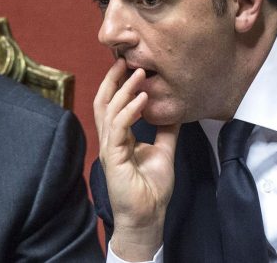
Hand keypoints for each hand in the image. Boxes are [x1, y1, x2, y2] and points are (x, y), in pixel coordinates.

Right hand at [94, 58, 179, 261]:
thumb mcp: (163, 151)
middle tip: (124, 60)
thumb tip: (172, 111)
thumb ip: (165, 131)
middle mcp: (110, 139)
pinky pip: (118, 128)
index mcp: (118, 137)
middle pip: (103, 102)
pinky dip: (128, 110)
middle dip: (112, 80)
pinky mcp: (112, 158)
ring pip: (109, 111)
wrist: (147, 217)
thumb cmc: (150, 189)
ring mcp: (109, 148)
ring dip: (124, 90)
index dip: (117, 85)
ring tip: (138, 74)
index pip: (112, 105)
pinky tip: (142, 99)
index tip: (128, 65)